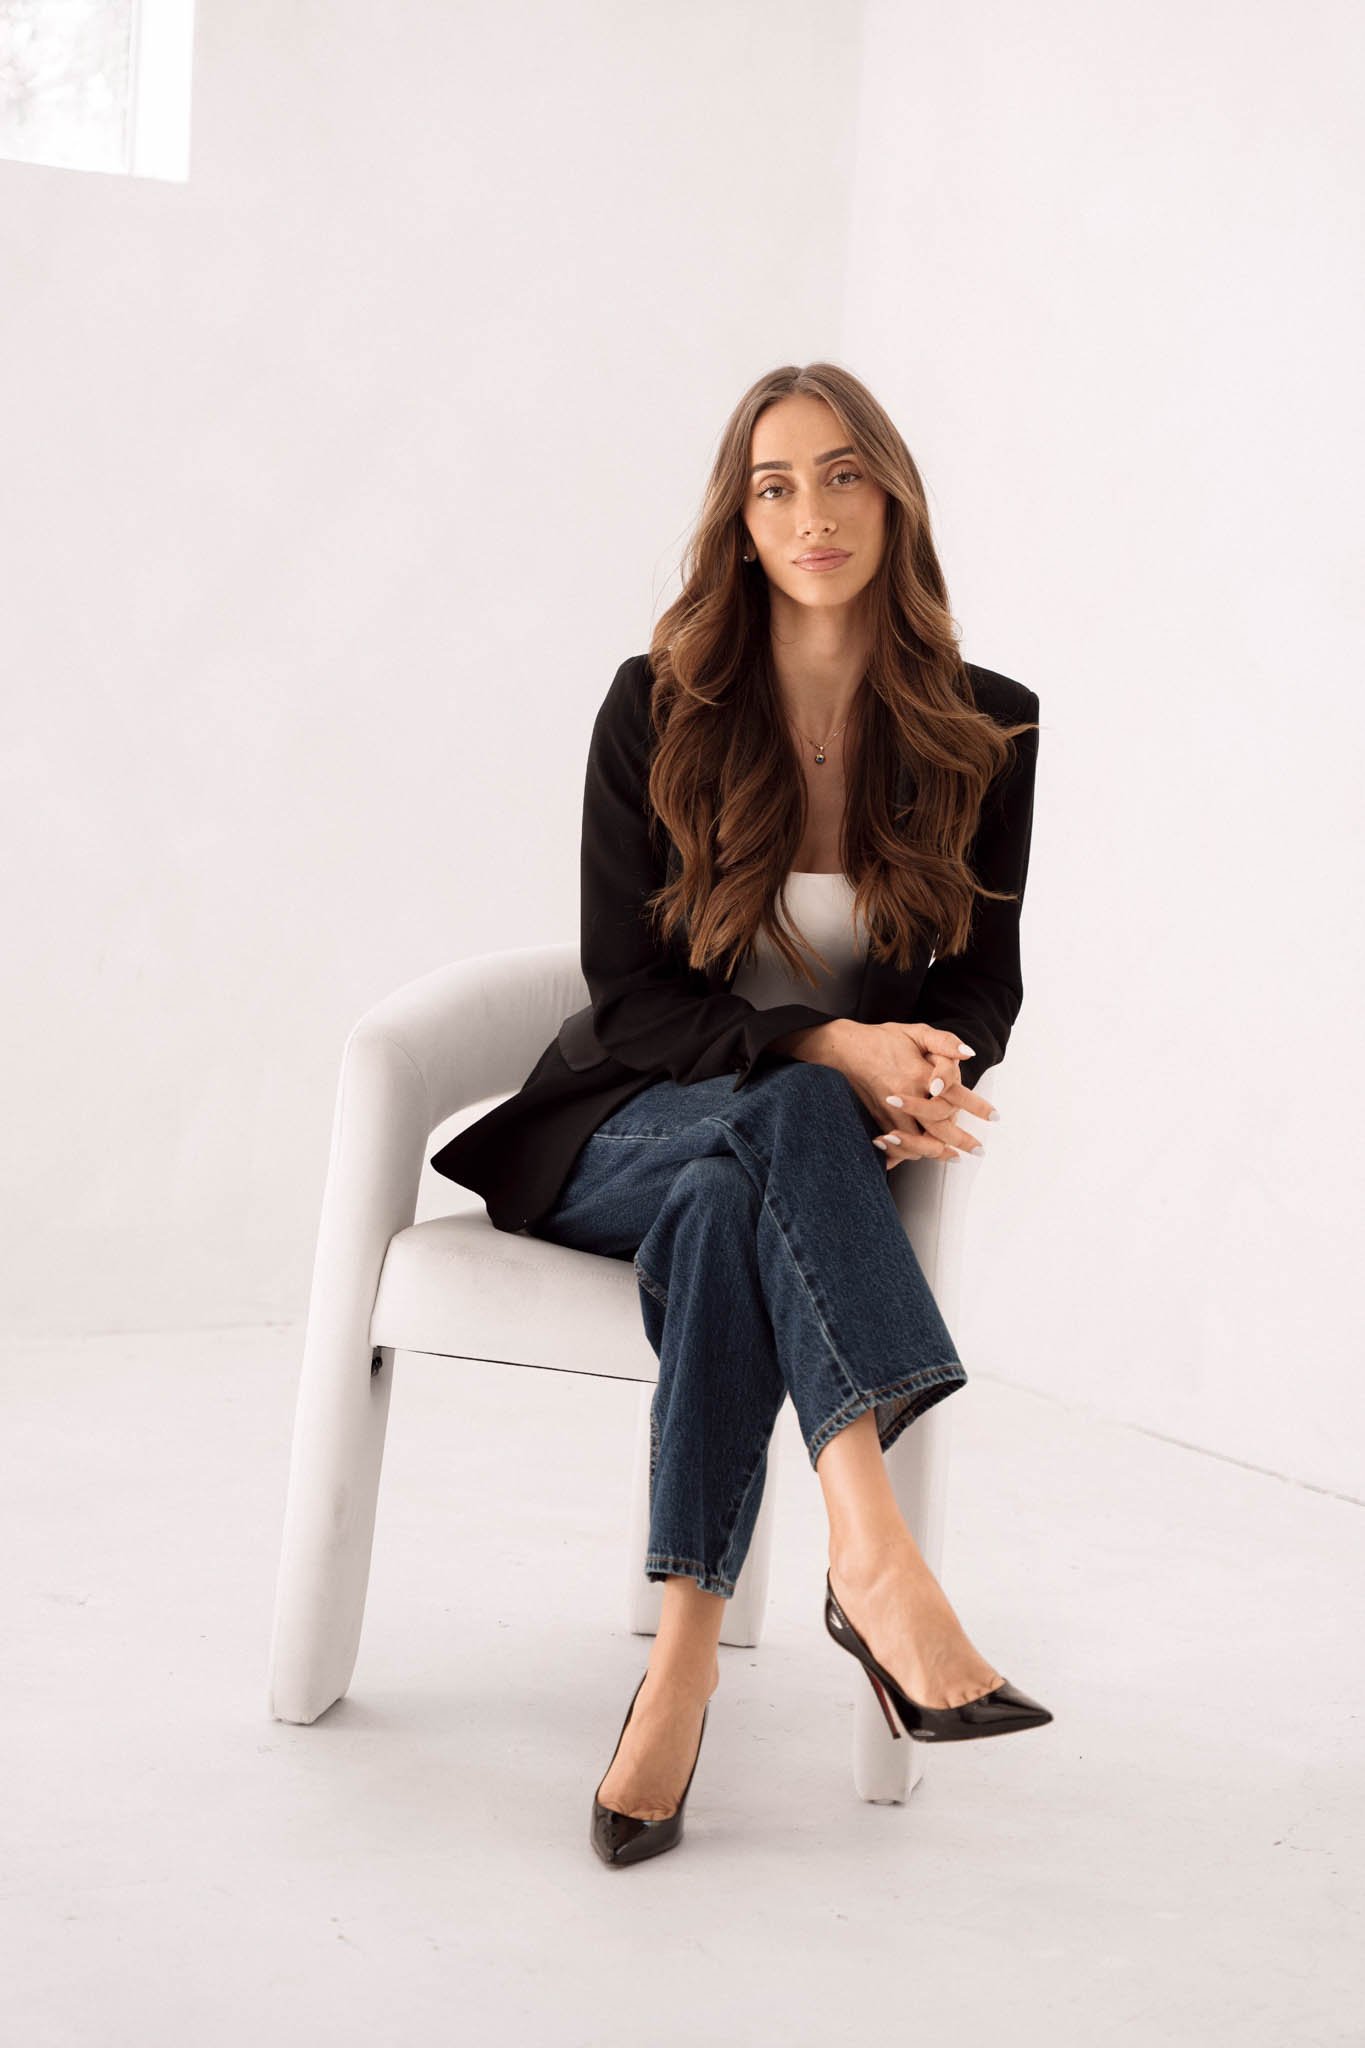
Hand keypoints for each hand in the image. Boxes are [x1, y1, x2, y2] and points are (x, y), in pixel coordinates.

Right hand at [834, 1021, 996, 1169]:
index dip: (976, 1106)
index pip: (953, 1095)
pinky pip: (898, 1144)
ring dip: (938, 1152)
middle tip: (978, 1150)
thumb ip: (944, 1041)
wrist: (844, 1050)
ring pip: (918, 1141)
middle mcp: (905, 1096)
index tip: (994, 1116)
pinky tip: (922, 1155)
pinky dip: (911, 1153)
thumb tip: (968, 1054)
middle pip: (938, 1127)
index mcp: (918, 1073)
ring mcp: (889, 1111)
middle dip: (961, 1140)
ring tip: (954, 1157)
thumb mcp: (916, 1032)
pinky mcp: (878, 1119)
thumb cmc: (882, 1039)